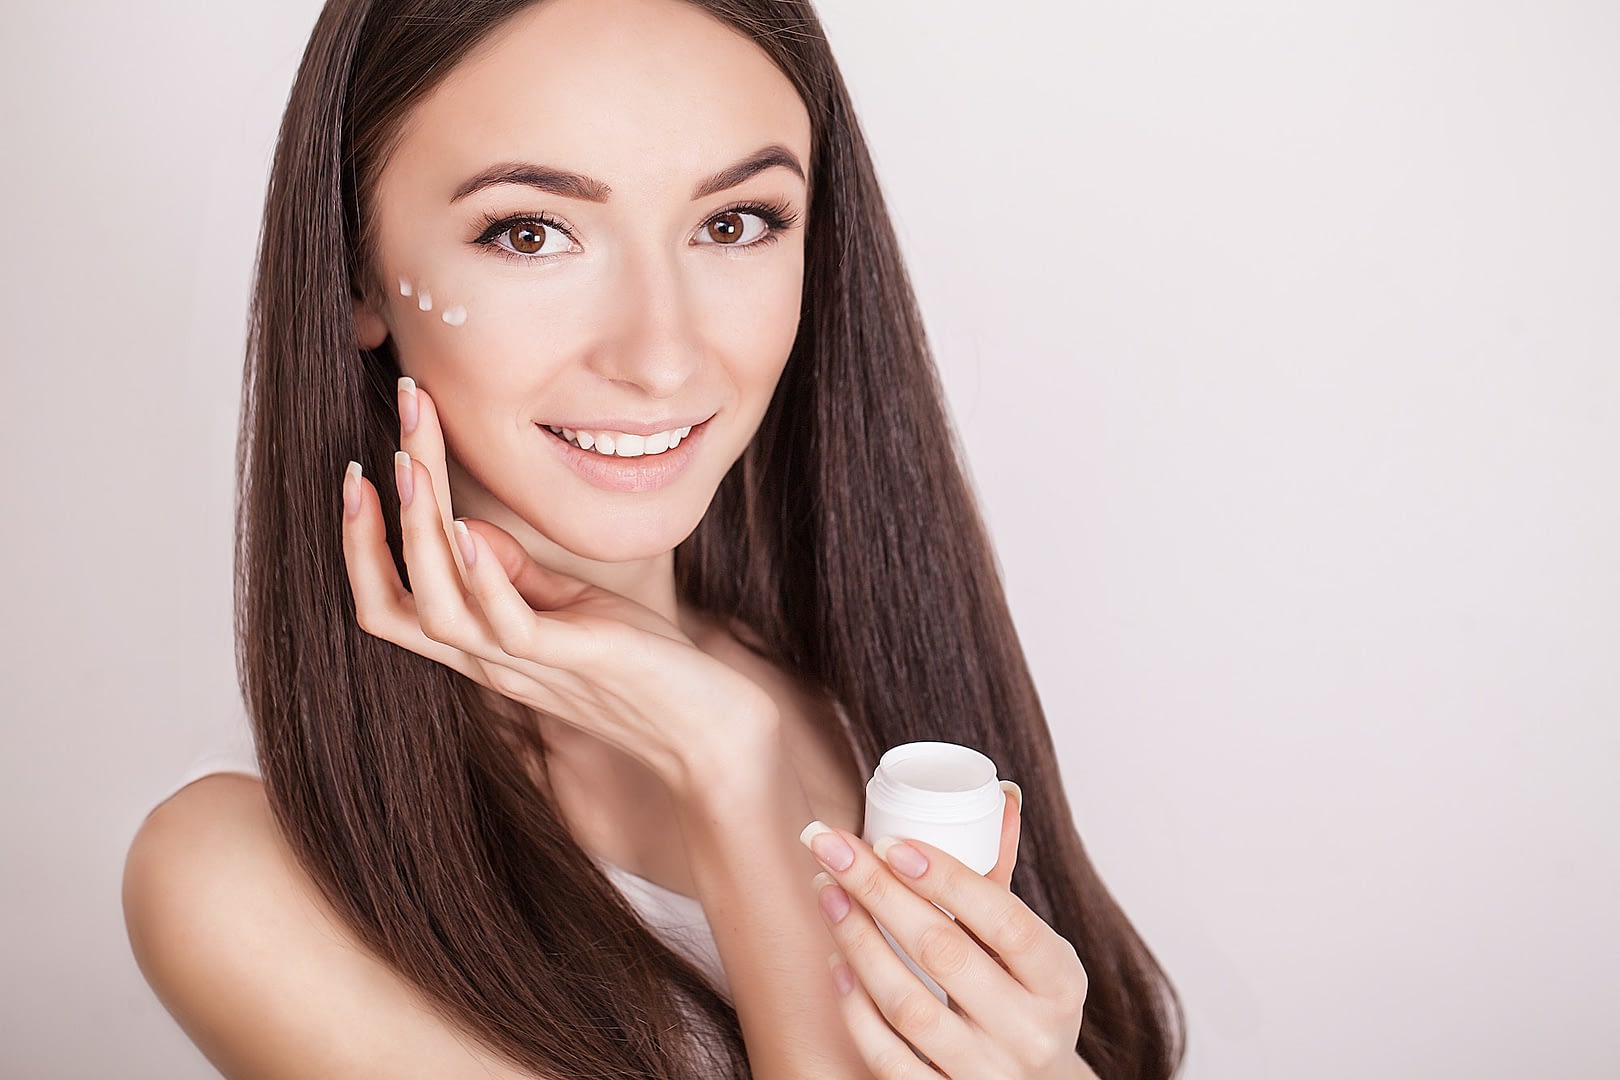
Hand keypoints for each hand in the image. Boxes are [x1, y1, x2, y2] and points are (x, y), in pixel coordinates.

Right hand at [338, 377, 778, 785]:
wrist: (707, 728)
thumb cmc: (639, 659)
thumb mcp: (566, 604)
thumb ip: (514, 573)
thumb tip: (462, 522)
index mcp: (479, 646)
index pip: (388, 602)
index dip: (360, 544)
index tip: (357, 471)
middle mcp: (486, 660)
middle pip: (393, 601)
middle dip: (372, 523)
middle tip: (377, 441)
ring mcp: (526, 665)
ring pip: (439, 611)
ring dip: (419, 536)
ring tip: (411, 468)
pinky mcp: (573, 659)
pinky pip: (509, 626)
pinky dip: (483, 576)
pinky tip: (468, 525)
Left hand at [801, 790, 1091, 1077]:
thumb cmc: (1026, 1003)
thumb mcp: (1034, 949)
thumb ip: (1004, 877)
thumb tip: (999, 794)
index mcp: (1059, 982)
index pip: (1004, 919)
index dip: (946, 878)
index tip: (889, 842)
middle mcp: (1030, 1032)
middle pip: (943, 953)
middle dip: (878, 892)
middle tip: (831, 848)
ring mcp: (987, 1075)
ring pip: (908, 1005)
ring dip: (857, 942)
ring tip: (826, 893)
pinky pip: (887, 1058)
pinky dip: (855, 1008)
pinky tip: (834, 962)